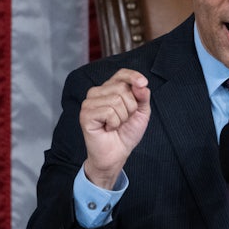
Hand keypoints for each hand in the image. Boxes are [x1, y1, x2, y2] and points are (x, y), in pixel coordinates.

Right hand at [79, 68, 150, 188]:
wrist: (117, 153)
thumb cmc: (126, 132)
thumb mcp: (141, 112)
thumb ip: (142, 96)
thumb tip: (141, 84)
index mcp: (110, 89)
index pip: (121, 74)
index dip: (133, 76)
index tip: (143, 83)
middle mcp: (97, 92)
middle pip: (122, 88)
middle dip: (131, 107)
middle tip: (124, 119)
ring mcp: (89, 103)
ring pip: (116, 100)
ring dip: (123, 117)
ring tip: (116, 124)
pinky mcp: (85, 115)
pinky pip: (108, 112)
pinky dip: (114, 123)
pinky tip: (108, 128)